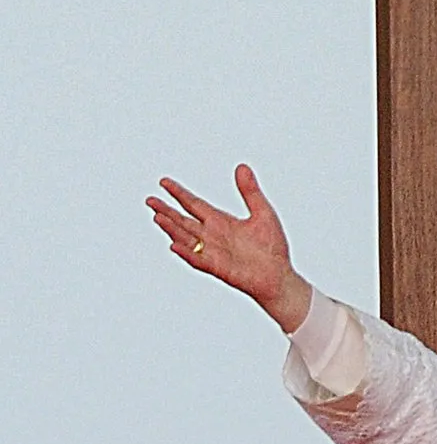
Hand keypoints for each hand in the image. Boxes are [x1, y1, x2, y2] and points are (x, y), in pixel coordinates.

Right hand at [148, 164, 312, 333]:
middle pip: (183, 220)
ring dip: (172, 229)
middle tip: (150, 200)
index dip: (179, 193)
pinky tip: (174, 245)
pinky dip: (186, 253)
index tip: (164, 182)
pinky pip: (198, 260)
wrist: (279, 276)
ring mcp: (213, 252)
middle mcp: (212, 235)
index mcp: (221, 221)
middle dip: (166, 210)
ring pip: (186, 238)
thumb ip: (250, 191)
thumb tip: (242, 167)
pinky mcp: (218, 268)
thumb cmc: (272, 248)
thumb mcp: (263, 213)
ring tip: (158, 217)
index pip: (194, 204)